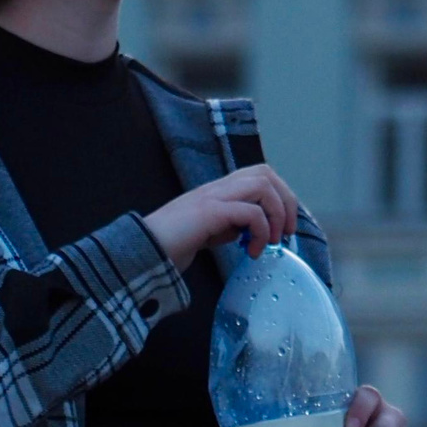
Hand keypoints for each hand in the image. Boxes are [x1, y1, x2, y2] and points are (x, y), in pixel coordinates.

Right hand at [141, 164, 299, 271]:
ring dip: (276, 215)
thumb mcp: (208, 233)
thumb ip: (229, 226)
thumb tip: (249, 232)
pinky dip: (261, 231)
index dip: (280, 196)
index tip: (284, 226)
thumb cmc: (170, 246)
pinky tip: (252, 251)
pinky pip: (250, 211)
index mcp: (217, 191)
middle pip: (265, 173)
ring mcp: (212, 197)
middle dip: (286, 201)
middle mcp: (217, 188)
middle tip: (286, 232)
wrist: (140, 253)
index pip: (259, 175)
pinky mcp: (209, 212)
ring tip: (271, 242)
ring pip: (262, 185)